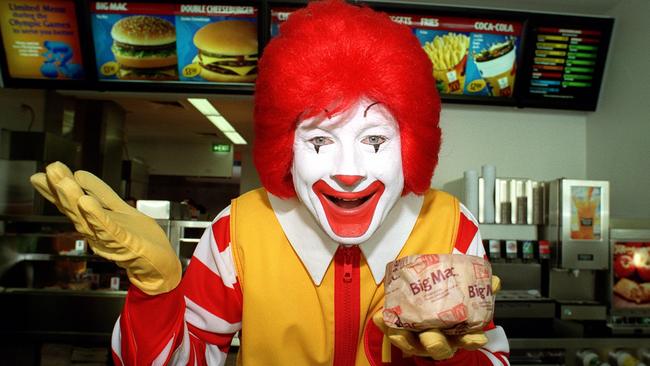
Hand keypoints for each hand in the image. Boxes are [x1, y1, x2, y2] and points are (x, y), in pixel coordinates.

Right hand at [30, 162, 180, 294]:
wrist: (161, 265)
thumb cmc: (141, 239)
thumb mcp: (120, 210)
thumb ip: (101, 194)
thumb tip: (79, 173)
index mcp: (95, 223)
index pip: (72, 205)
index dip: (55, 191)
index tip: (40, 175)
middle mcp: (96, 232)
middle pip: (75, 210)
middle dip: (61, 190)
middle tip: (50, 169)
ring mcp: (109, 239)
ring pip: (87, 219)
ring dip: (74, 200)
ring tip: (63, 181)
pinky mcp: (125, 244)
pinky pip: (109, 230)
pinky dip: (97, 216)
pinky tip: (87, 202)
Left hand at [373, 275, 500, 359]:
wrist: (425, 297)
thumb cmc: (446, 302)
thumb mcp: (465, 295)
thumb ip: (481, 288)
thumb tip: (494, 281)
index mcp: (455, 333)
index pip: (465, 341)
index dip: (470, 341)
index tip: (476, 338)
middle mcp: (436, 339)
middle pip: (437, 348)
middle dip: (435, 344)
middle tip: (432, 336)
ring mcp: (417, 338)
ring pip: (411, 344)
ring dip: (404, 339)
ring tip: (397, 331)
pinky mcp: (399, 330)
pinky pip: (390, 330)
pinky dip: (385, 324)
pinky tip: (380, 316)